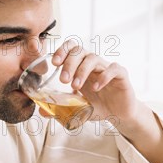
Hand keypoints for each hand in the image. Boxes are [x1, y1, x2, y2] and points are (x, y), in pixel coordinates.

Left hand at [51, 42, 162, 162]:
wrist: (120, 115)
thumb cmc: (98, 106)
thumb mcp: (77, 108)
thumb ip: (60, 108)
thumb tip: (41, 111)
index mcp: (81, 67)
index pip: (71, 48)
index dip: (62, 51)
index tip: (54, 63)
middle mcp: (93, 64)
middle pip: (80, 52)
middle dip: (69, 64)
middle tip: (63, 80)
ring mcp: (107, 68)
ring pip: (93, 58)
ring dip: (82, 71)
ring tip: (75, 86)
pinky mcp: (121, 76)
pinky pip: (113, 68)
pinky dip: (103, 76)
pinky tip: (96, 87)